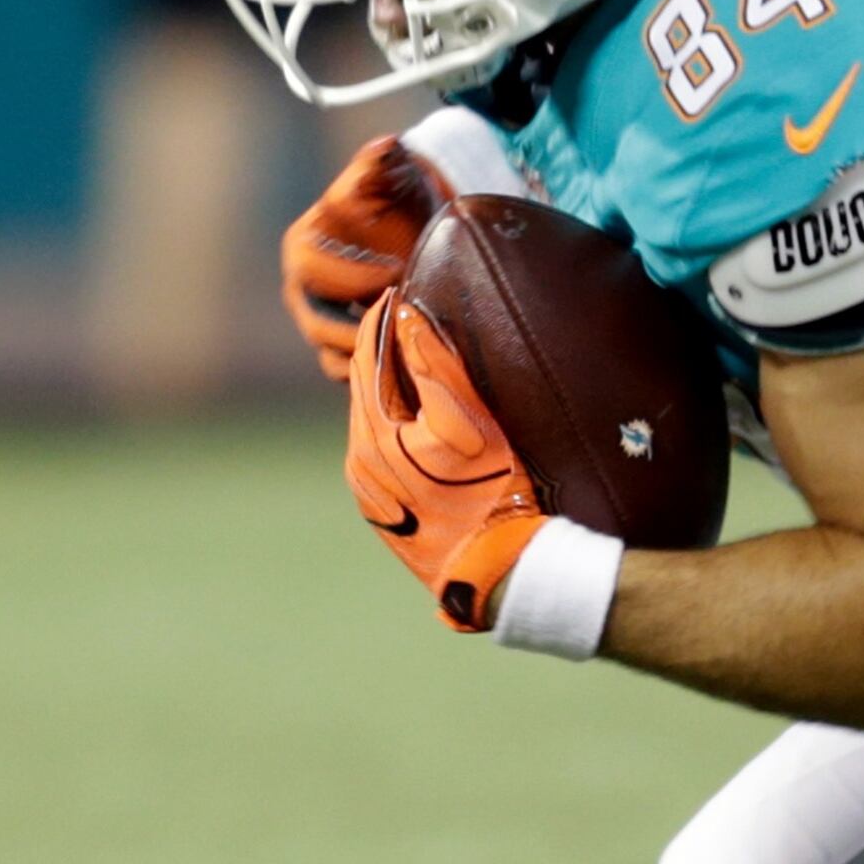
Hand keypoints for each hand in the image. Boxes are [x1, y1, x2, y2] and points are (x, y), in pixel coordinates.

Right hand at [283, 138, 451, 380]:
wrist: (416, 225)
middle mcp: (304, 290)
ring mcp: (321, 322)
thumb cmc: (397, 195)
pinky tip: (411, 364)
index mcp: (303, 247)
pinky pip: (350, 373)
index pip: (313, 272)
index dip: (351, 277)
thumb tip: (384, 147)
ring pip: (332, 353)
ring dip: (369, 354)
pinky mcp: (344, 348)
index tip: (398, 275)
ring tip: (409, 345)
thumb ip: (381, 161)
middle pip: (317, 322)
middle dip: (359, 326)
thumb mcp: (389, 173)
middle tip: (405, 321)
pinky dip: (376, 374)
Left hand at [346, 289, 547, 632]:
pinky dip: (396, 426)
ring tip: (419, 363)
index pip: (369, 358)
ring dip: (390, 390)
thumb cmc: (495, 496)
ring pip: (372, 423)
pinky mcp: (386, 516)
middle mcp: (360, 466)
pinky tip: (423, 423)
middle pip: (366, 390)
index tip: (400, 288)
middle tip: (411, 317)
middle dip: (385, 352)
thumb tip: (408, 314)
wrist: (504, 575)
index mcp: (373, 437)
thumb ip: (438, 367)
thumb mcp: (473, 424)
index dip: (383, 319)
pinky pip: (382, 454)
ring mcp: (371, 495)